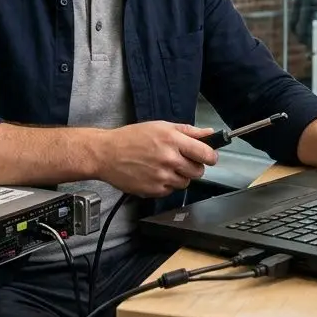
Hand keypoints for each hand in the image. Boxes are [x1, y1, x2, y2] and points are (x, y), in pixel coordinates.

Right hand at [94, 121, 218, 197]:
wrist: (106, 154)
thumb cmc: (131, 138)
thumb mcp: (161, 126)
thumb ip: (188, 131)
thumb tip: (209, 133)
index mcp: (173, 140)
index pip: (206, 153)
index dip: (211, 156)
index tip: (209, 156)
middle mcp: (169, 159)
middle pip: (199, 171)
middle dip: (194, 166)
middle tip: (182, 160)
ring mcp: (162, 176)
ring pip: (186, 183)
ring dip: (180, 176)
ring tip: (164, 166)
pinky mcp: (154, 190)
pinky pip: (171, 190)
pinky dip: (167, 184)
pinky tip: (155, 174)